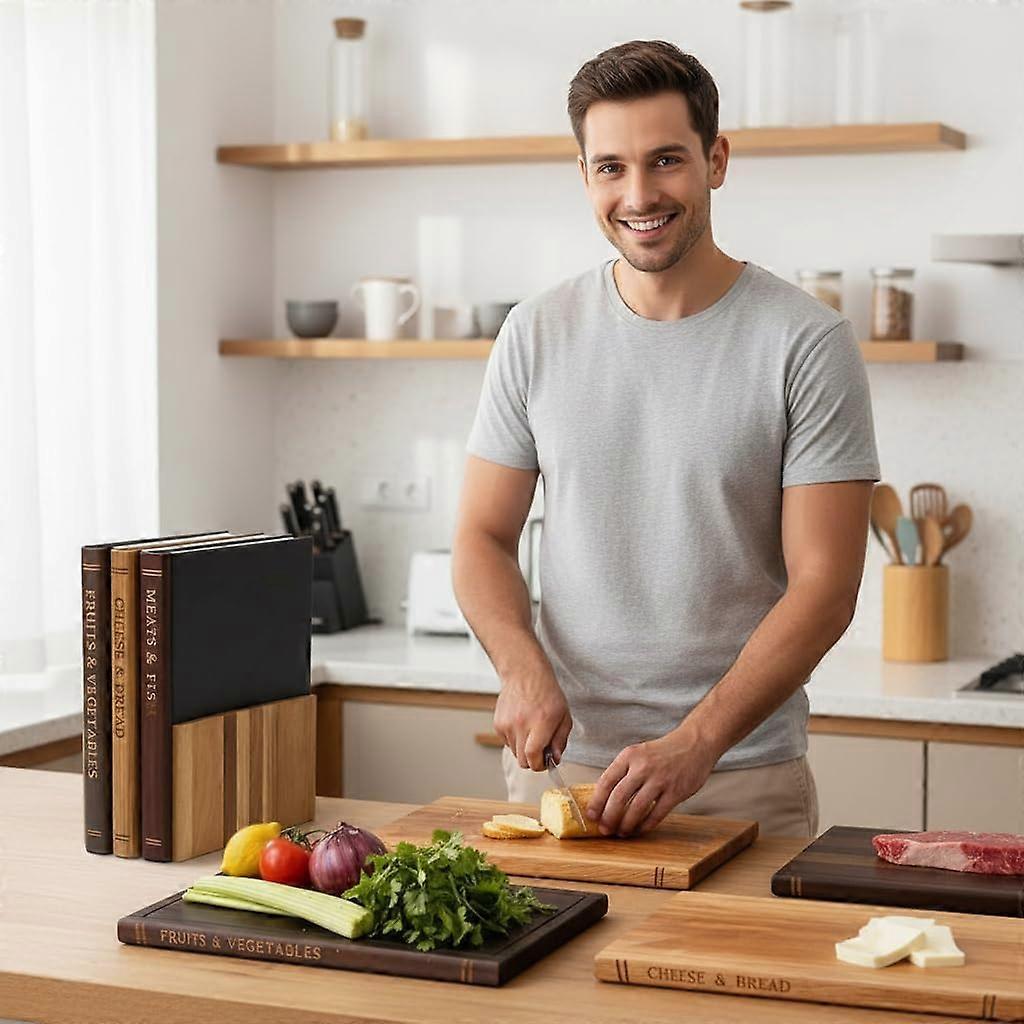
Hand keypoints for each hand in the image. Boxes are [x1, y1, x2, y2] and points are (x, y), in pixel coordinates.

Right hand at [494, 669, 571, 771]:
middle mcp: (521, 725)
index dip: (539, 765)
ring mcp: (507, 724)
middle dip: (532, 760)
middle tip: (540, 749)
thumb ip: (560, 740)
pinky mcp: (498, 724)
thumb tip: (555, 759)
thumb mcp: (564, 716)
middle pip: (523, 760)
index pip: (533, 757)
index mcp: (541, 723)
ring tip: (531, 731)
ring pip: (514, 752)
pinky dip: (514, 739)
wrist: (525, 674)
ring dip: (523, 748)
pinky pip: (506, 742)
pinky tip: (521, 724)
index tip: (545, 762)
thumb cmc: (547, 694)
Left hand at [586, 728, 718, 835]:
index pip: (606, 781)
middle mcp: (643, 767)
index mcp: (629, 755)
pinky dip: (645, 825)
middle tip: (604, 829)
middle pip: (619, 797)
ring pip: (636, 809)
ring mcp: (660, 780)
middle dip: (608, 817)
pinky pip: (656, 814)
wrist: (694, 744)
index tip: (590, 815)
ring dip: (626, 824)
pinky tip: (639, 829)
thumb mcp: (638, 753)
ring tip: (621, 832)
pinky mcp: (676, 792)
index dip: (596, 801)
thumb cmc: (663, 752)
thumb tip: (605, 798)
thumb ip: (624, 771)